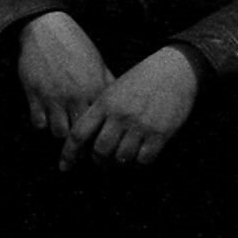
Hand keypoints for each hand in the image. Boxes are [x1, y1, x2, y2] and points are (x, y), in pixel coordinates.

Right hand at [15, 11, 112, 139]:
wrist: (46, 29)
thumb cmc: (75, 45)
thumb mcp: (98, 62)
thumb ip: (109, 83)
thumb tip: (122, 101)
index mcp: (95, 90)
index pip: (103, 124)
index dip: (101, 136)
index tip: (100, 140)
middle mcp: (75, 96)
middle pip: (81, 133)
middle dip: (81, 141)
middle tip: (80, 143)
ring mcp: (53, 96)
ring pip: (58, 132)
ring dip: (60, 132)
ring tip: (63, 128)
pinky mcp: (34, 94)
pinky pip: (38, 122)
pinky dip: (41, 124)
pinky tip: (46, 118)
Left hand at [60, 47, 200, 170]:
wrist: (173, 70)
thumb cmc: (140, 80)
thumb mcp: (113, 90)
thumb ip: (99, 111)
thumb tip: (84, 137)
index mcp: (103, 104)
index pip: (78, 134)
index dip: (68, 154)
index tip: (64, 167)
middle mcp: (119, 116)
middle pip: (100, 150)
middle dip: (98, 162)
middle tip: (101, 163)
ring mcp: (140, 125)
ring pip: (122, 158)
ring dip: (119, 164)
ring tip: (120, 160)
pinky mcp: (160, 133)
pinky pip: (144, 159)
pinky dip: (139, 163)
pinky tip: (139, 158)